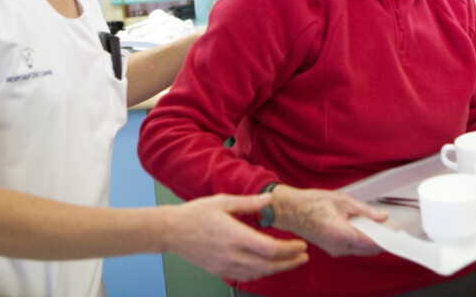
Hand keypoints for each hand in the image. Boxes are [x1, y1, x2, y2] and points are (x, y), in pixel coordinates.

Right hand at [166, 194, 308, 281]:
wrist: (171, 231)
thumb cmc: (196, 214)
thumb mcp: (223, 201)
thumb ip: (249, 203)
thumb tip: (270, 199)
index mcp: (234, 236)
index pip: (269, 249)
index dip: (289, 249)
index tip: (301, 245)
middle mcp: (231, 255)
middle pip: (268, 265)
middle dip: (290, 262)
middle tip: (304, 256)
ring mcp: (225, 265)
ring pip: (258, 273)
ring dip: (278, 269)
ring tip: (292, 262)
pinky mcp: (220, 271)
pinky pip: (246, 276)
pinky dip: (262, 272)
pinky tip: (270, 266)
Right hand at [270, 185, 388, 257]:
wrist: (291, 210)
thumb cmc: (311, 203)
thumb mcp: (342, 200)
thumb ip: (365, 211)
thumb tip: (382, 217)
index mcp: (341, 234)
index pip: (372, 244)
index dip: (387, 239)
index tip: (397, 233)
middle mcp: (338, 247)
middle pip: (369, 250)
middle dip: (381, 239)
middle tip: (389, 226)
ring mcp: (335, 250)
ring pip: (362, 250)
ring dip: (371, 239)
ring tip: (375, 223)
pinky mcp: (333, 249)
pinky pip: (353, 248)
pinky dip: (361, 240)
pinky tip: (362, 227)